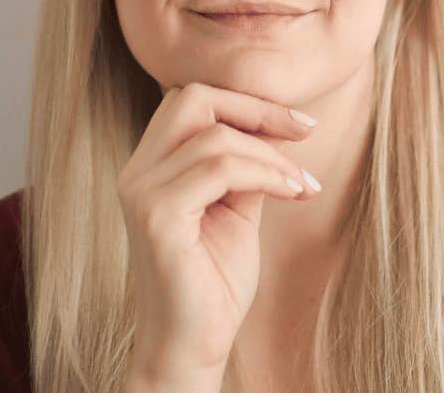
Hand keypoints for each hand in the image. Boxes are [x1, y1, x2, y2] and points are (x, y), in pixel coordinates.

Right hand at [117, 81, 319, 386]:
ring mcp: (141, 194)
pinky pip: (219, 169)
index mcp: (152, 165)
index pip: (193, 100)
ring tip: (303, 185)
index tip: (301, 124)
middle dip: (257, 109)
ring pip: (216, 138)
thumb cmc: (215, 281)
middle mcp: (137, 172)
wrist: (194, 344)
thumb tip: (281, 125)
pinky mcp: (156, 218)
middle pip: (194, 98)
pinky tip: (293, 194)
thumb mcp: (238, 207)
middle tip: (306, 133)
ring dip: (274, 156)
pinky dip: (266, 174)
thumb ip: (248, 164)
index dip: (248, 102)